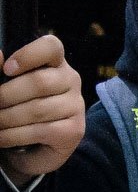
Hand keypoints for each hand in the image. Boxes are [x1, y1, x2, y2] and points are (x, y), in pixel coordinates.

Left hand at [0, 36, 84, 186]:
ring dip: (7, 118)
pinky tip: (2, 137)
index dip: (28, 55)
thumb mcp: (7, 84)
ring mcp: (76, 106)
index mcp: (54, 62)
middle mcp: (71, 80)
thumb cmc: (19, 106)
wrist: (35, 144)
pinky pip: (42, 130)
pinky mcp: (75, 130)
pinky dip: (15, 135)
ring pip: (38, 109)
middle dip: (7, 95)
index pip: (51, 47)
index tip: (7, 70)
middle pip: (39, 82)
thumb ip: (1, 69)